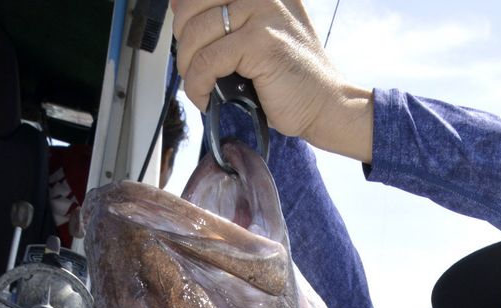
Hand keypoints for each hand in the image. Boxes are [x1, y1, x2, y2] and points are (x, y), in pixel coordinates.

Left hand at [171, 0, 373, 160]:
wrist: (324, 104)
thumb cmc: (290, 76)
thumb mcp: (256, 34)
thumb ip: (225, 15)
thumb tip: (176, 5)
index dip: (184, 14)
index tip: (186, 39)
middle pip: (192, 6)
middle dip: (183, 42)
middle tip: (192, 67)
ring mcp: (261, 13)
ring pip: (196, 34)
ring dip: (188, 68)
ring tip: (200, 86)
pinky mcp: (259, 42)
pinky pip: (208, 61)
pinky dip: (198, 84)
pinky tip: (205, 97)